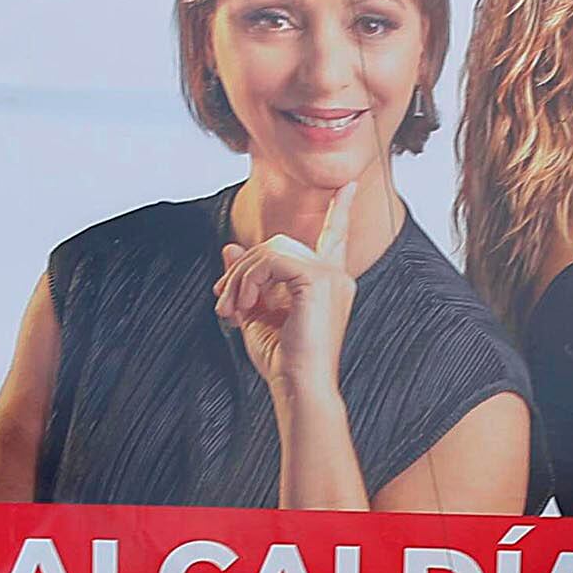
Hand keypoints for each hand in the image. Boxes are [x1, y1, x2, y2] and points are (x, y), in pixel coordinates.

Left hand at [214, 176, 358, 404]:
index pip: (336, 236)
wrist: (300, 388)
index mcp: (330, 282)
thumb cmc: (284, 361)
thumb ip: (248, 280)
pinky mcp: (317, 279)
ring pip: (272, 248)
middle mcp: (336, 274)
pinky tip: (243, 306)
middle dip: (244, 268)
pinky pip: (271, 259)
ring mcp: (331, 275)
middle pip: (279, 243)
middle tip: (223, 303)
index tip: (349, 185)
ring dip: (241, 277)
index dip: (342, 209)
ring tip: (231, 310)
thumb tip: (230, 248)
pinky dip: (247, 279)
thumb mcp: (257, 314)